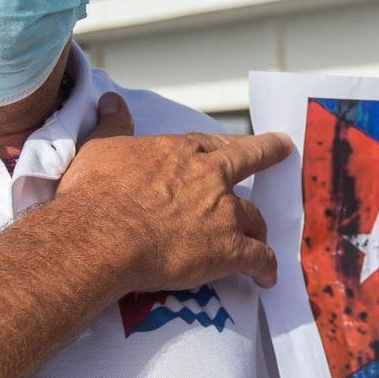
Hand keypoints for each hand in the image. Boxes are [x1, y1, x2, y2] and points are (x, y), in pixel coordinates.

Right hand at [55, 93, 293, 293]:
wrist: (102, 237)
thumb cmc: (95, 194)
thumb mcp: (100, 148)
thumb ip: (112, 125)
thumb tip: (109, 100)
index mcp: (179, 152)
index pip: (211, 143)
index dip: (224, 143)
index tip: (234, 141)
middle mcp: (208, 177)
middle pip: (248, 161)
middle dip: (268, 153)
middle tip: (283, 149)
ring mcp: (223, 213)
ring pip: (254, 216)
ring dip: (257, 226)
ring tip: (259, 236)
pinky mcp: (228, 249)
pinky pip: (258, 258)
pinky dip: (265, 267)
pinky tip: (267, 277)